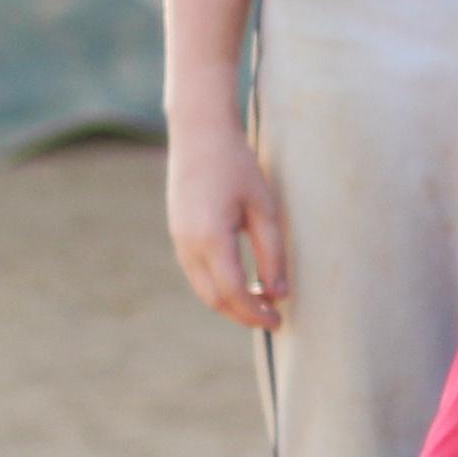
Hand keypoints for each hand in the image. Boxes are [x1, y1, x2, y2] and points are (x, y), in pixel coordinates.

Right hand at [163, 119, 289, 328]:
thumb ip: (271, 252)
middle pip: (215, 298)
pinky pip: (197, 273)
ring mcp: (178, 241)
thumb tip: (279, 293)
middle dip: (244, 315)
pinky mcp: (178, 235)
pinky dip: (219, 287)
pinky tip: (243, 283)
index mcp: (210, 238)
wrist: (199, 135)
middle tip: (273, 319)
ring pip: (203, 289)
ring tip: (262, 303)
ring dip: (231, 302)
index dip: (256, 313)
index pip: (234, 292)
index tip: (279, 321)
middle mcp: (188, 245)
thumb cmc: (237, 166)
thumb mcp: (263, 208)